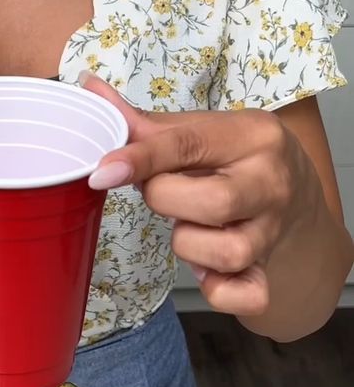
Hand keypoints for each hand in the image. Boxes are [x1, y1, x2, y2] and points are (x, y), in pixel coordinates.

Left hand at [83, 75, 319, 316]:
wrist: (298, 198)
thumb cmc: (236, 161)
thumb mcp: (202, 131)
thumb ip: (145, 124)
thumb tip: (89, 90)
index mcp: (252, 136)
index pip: (188, 146)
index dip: (140, 160)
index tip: (102, 172)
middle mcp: (271, 183)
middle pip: (211, 204)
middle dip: (169, 203)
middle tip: (170, 195)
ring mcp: (274, 231)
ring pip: (223, 253)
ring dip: (189, 246)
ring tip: (193, 228)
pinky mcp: (269, 271)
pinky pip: (243, 295)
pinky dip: (218, 291)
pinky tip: (209, 269)